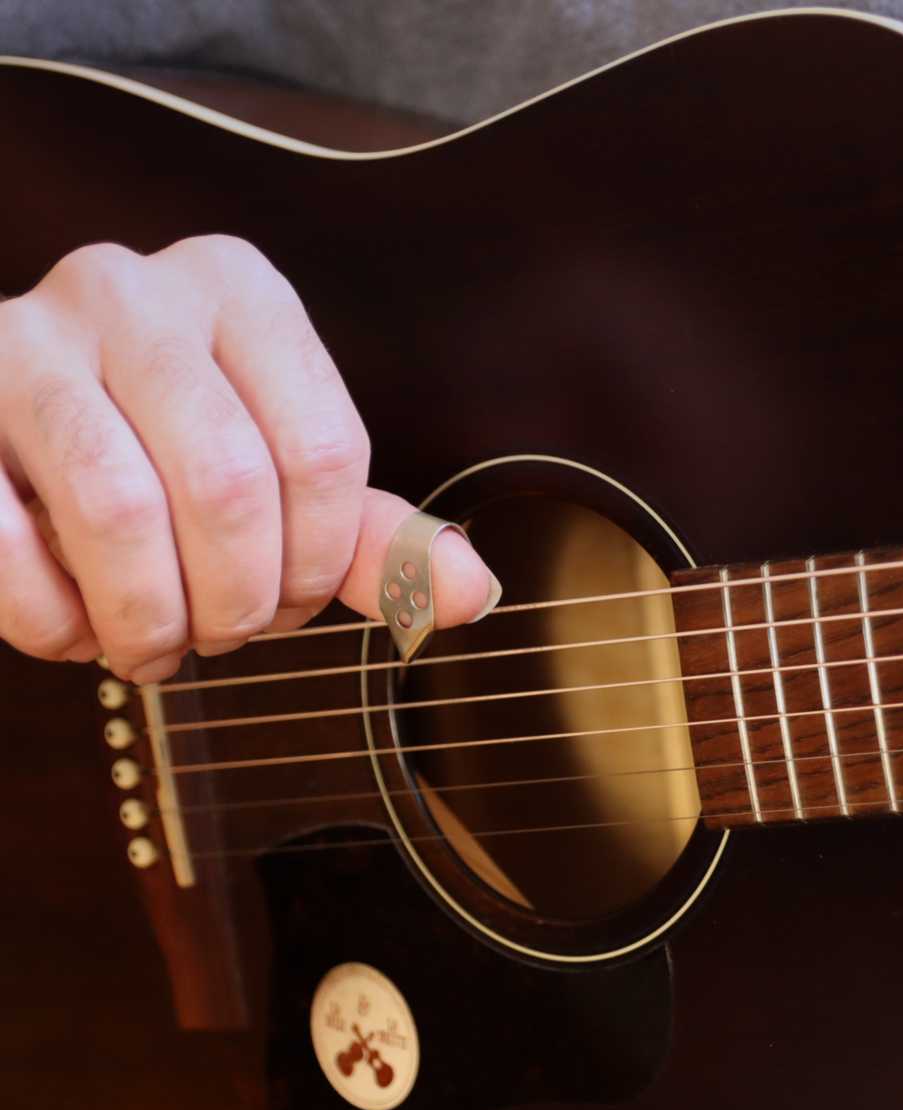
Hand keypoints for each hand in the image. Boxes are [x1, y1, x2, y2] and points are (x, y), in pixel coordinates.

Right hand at [0, 236, 498, 682]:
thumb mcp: (281, 479)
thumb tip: (476, 594)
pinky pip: (4, 540)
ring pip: (120, 512)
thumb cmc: (170, 455)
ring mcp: (24, 336)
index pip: (323, 453)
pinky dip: (52, 621)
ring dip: (150, 618)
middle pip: (230, 486)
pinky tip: (75, 631)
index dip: (320, 563)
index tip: (296, 603)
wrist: (9, 424)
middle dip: (238, 602)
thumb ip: (375, 537)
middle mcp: (133, 290)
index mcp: (241, 293)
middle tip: (225, 634)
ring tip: (155, 646)